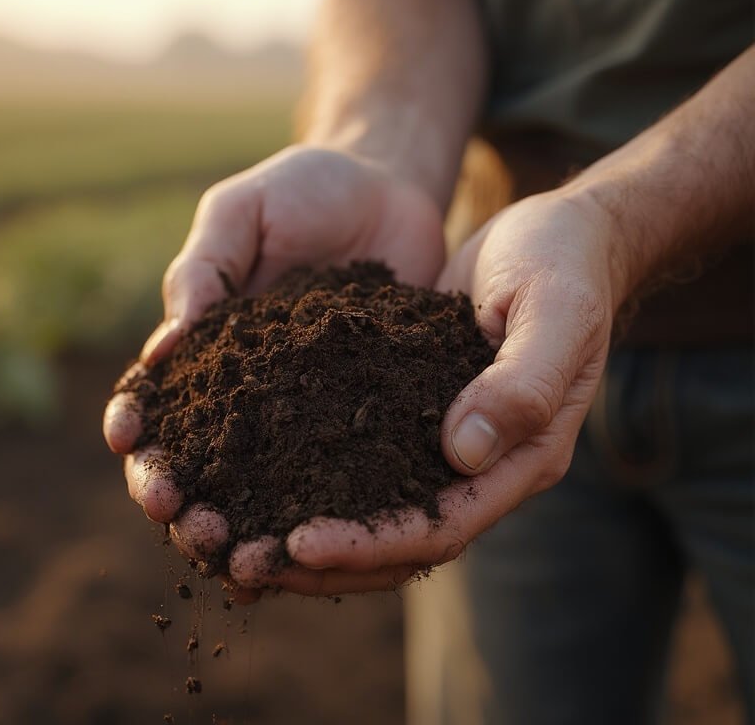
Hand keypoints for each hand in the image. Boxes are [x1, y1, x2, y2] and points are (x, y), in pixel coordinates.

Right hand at [103, 144, 445, 596]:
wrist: (389, 188)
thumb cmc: (302, 191)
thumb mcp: (241, 213)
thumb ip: (204, 270)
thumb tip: (163, 350)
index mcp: (203, 348)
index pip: (154, 402)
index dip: (135, 427)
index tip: (126, 440)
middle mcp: (245, 394)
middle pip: (197, 462)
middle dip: (177, 496)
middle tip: (180, 518)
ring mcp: (302, 413)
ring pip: (258, 489)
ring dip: (238, 527)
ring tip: (236, 555)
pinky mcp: (360, 420)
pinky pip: (336, 478)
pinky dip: (318, 520)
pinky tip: (313, 554)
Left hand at [279, 189, 620, 591]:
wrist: (560, 238)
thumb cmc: (566, 267)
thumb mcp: (555, 314)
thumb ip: (522, 383)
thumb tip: (462, 451)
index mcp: (523, 458)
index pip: (440, 528)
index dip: (370, 544)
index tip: (298, 544)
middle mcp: (481, 467)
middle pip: (396, 543)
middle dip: (323, 560)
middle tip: (244, 562)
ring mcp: (445, 444)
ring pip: (370, 512)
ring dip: (304, 531)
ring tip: (234, 538)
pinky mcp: (412, 412)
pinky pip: (358, 460)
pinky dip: (309, 477)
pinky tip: (252, 475)